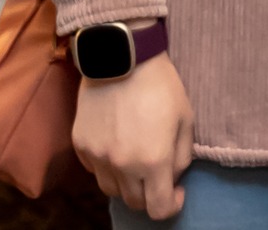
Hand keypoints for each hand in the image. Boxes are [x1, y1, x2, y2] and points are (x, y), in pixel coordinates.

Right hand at [72, 52, 194, 217]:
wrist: (122, 59)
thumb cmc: (162, 86)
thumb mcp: (186, 119)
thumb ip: (182, 155)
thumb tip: (173, 177)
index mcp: (153, 160)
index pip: (158, 208)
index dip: (171, 206)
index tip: (176, 192)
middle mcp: (122, 166)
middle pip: (134, 202)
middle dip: (150, 194)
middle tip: (159, 174)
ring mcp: (98, 157)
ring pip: (112, 190)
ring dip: (127, 183)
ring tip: (138, 160)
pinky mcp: (80, 145)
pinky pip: (95, 170)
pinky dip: (108, 167)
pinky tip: (118, 146)